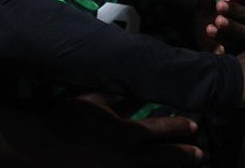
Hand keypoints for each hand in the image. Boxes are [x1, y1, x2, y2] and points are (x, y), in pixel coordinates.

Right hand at [50, 94, 201, 165]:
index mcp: (125, 133)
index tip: (194, 126)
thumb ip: (120, 94)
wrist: (43, 145)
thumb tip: (141, 84)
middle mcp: (126, 156)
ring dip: (169, 166)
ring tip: (187, 164)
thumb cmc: (69, 118)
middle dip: (183, 155)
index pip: (159, 130)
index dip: (178, 127)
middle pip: (162, 157)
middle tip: (201, 153)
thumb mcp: (96, 98)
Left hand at [193, 0, 244, 54]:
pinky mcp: (238, 56)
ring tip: (216, 21)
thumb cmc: (211, 25)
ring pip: (244, 34)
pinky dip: (224, 44)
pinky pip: (234, 50)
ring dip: (231, 27)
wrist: (206, 51)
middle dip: (235, 10)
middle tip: (220, 4)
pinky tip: (214, 40)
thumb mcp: (206, 9)